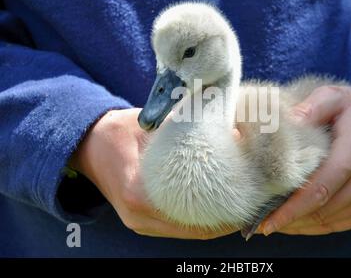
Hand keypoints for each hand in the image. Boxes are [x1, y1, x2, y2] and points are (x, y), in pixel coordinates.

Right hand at [70, 108, 234, 238]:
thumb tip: (232, 133)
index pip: (192, 211)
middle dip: (226, 220)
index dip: (224, 209)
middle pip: (194, 229)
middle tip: (252, 207)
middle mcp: (139, 216)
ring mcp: (139, 223)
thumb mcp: (153, 125)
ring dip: (215, 224)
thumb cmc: (119, 130)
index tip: (248, 201)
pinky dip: (200, 222)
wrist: (89, 144)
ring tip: (240, 210)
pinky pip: (177, 228)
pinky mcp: (141, 223)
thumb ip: (189, 130)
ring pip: (188, 233)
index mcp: (139, 192)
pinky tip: (217, 210)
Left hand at [260, 86, 350, 234]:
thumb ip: (308, 109)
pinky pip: (346, 223)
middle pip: (323, 210)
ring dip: (303, 226)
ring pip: (333, 221)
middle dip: (291, 220)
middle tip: (263, 222)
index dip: (290, 210)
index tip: (266, 221)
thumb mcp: (335, 97)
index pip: (318, 190)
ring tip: (278, 223)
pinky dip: (321, 226)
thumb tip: (280, 125)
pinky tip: (302, 222)